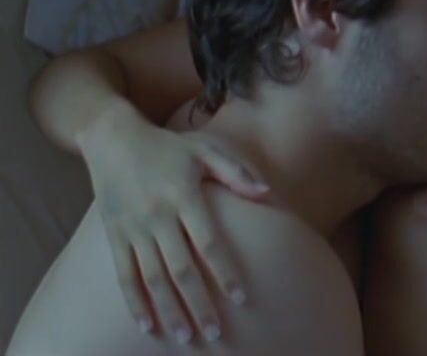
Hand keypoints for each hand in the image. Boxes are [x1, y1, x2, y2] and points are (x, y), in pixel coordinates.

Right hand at [77, 105, 270, 343]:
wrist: (112, 139)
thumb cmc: (167, 148)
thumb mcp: (204, 151)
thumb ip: (235, 172)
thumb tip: (266, 192)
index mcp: (183, 196)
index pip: (208, 242)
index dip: (224, 271)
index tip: (241, 297)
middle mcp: (157, 217)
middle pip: (181, 269)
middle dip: (199, 304)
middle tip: (215, 333)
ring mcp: (133, 229)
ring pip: (153, 278)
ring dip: (169, 310)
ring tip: (186, 337)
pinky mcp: (113, 235)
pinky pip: (124, 274)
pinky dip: (134, 301)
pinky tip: (147, 324)